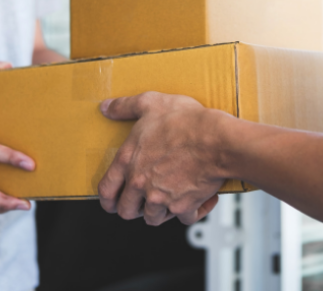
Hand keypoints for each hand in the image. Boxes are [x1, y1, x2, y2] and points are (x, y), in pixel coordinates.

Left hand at [98, 92, 226, 225]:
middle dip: (133, 209)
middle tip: (142, 202)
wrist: (216, 140)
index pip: (106, 190)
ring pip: (154, 218)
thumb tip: (107, 108)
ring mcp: (161, 198)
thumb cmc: (186, 122)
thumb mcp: (150, 103)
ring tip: (170, 198)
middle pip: (127, 211)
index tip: (111, 202)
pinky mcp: (183, 206)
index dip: (107, 199)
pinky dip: (193, 211)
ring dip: (161, 212)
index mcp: (128, 161)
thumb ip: (124, 106)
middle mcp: (140, 183)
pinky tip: (200, 199)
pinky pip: (186, 218)